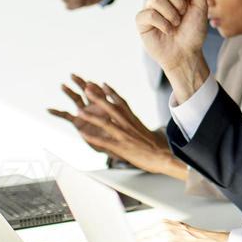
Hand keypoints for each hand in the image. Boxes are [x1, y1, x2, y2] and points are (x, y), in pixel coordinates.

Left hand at [46, 76, 186, 179]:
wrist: (163, 157)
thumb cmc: (156, 147)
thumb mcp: (145, 131)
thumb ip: (135, 125)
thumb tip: (131, 122)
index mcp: (134, 120)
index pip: (122, 103)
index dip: (112, 93)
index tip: (103, 84)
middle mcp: (128, 125)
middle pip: (111, 108)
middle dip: (98, 98)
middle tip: (87, 88)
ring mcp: (124, 136)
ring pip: (105, 123)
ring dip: (91, 116)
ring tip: (79, 111)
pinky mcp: (121, 147)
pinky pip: (104, 141)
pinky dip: (92, 138)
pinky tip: (82, 134)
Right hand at [135, 0, 211, 99]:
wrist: (187, 53)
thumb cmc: (193, 31)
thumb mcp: (202, 6)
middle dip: (179, 2)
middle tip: (183, 15)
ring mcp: (149, 8)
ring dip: (172, 14)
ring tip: (176, 24)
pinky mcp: (141, 21)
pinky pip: (149, 14)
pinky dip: (163, 24)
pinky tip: (167, 31)